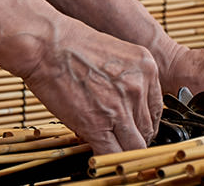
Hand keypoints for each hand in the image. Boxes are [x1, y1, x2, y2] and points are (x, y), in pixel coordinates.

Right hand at [21, 18, 161, 154]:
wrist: (46, 45)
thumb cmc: (72, 44)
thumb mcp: (116, 52)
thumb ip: (128, 78)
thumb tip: (128, 104)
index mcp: (146, 68)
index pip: (157, 109)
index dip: (144, 122)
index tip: (134, 126)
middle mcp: (139, 87)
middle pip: (149, 129)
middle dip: (135, 137)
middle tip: (119, 138)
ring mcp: (120, 107)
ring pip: (135, 147)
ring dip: (122, 149)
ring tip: (108, 145)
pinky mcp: (98, 125)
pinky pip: (112, 154)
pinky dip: (106, 158)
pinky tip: (97, 151)